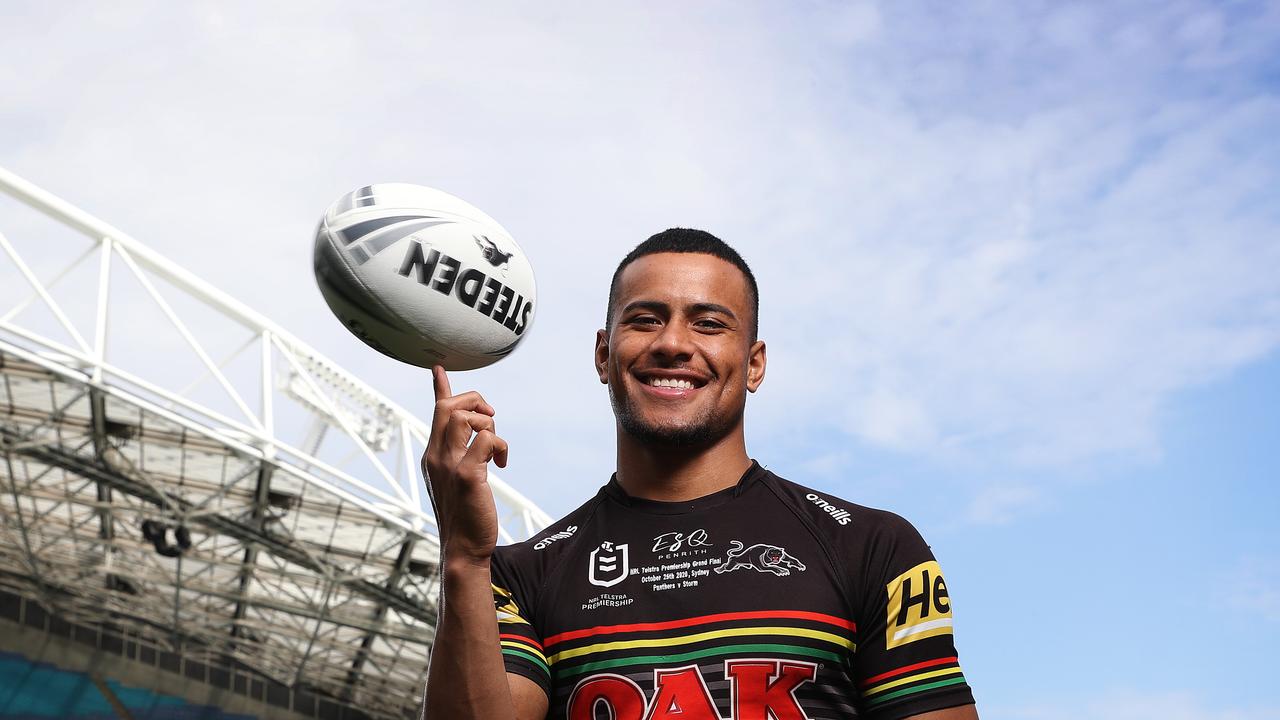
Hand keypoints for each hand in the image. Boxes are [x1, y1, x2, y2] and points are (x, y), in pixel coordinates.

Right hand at [422, 365, 508, 564]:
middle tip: (491, 417)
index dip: (440, 387)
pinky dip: (499, 446)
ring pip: (464, 418)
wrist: (463, 548)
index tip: (438, 368)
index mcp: (432, 454)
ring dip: (488, 425)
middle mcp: (435, 456)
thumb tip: (479, 437)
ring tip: (496, 449)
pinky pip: (485, 441)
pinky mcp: (466, 476)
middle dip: (475, 401)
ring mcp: (448, 465)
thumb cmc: (465, 514)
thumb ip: (462, 455)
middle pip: (449, 406)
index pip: (436, 412)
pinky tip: (502, 465)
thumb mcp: (458, 478)